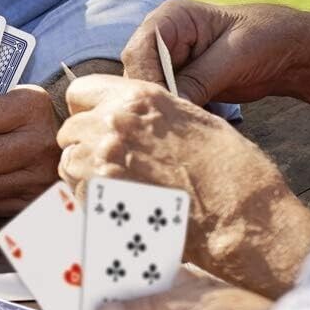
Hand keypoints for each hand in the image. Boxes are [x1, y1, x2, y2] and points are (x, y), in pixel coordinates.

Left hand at [58, 74, 309, 295]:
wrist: (242, 218)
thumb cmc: (230, 171)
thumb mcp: (192, 120)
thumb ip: (149, 113)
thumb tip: (127, 116)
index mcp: (138, 97)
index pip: (79, 90)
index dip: (86, 110)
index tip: (97, 125)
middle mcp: (114, 122)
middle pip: (69, 129)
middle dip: (84, 145)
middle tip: (112, 165)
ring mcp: (102, 160)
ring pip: (68, 162)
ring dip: (85, 175)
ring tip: (120, 189)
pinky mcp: (99, 198)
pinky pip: (76, 195)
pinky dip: (91, 202)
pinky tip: (121, 208)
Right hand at [122, 0, 309, 118]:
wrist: (292, 52)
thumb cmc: (268, 38)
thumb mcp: (234, 56)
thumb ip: (199, 79)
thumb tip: (172, 105)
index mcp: (170, 18)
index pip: (139, 50)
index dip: (146, 79)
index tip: (163, 105)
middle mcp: (163, 39)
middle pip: (138, 73)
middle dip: (153, 98)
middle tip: (169, 125)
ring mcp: (170, 63)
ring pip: (149, 92)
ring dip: (163, 110)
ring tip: (178, 131)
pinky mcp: (181, 84)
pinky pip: (167, 102)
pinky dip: (175, 116)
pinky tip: (186, 130)